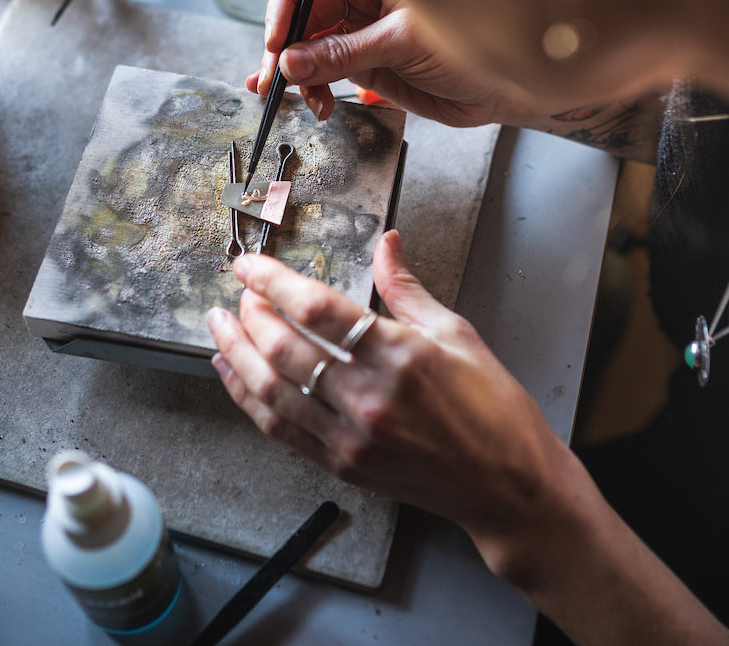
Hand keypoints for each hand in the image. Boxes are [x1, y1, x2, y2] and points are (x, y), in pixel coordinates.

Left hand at [206, 230, 567, 569]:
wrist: (508, 485)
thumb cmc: (494, 409)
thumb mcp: (458, 334)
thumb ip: (407, 289)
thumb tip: (385, 242)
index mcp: (402, 355)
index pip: (317, 309)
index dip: (274, 281)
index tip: (250, 266)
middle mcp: (370, 398)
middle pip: (285, 348)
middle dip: (251, 314)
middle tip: (241, 294)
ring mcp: (352, 438)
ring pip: (272, 390)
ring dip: (237, 354)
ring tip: (220, 327)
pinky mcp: (343, 466)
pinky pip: (280, 428)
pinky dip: (249, 398)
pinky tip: (233, 375)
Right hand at [249, 0, 665, 160]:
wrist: (510, 86)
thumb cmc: (477, 44)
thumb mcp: (407, 44)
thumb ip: (347, 53)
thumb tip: (292, 61)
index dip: (289, 2)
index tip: (276, 39)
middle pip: (304, 10)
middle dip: (283, 43)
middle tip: (271, 76)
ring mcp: (363, 30)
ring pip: (309, 45)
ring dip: (294, 72)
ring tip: (295, 99)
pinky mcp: (368, 64)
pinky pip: (326, 73)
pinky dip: (313, 89)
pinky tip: (312, 104)